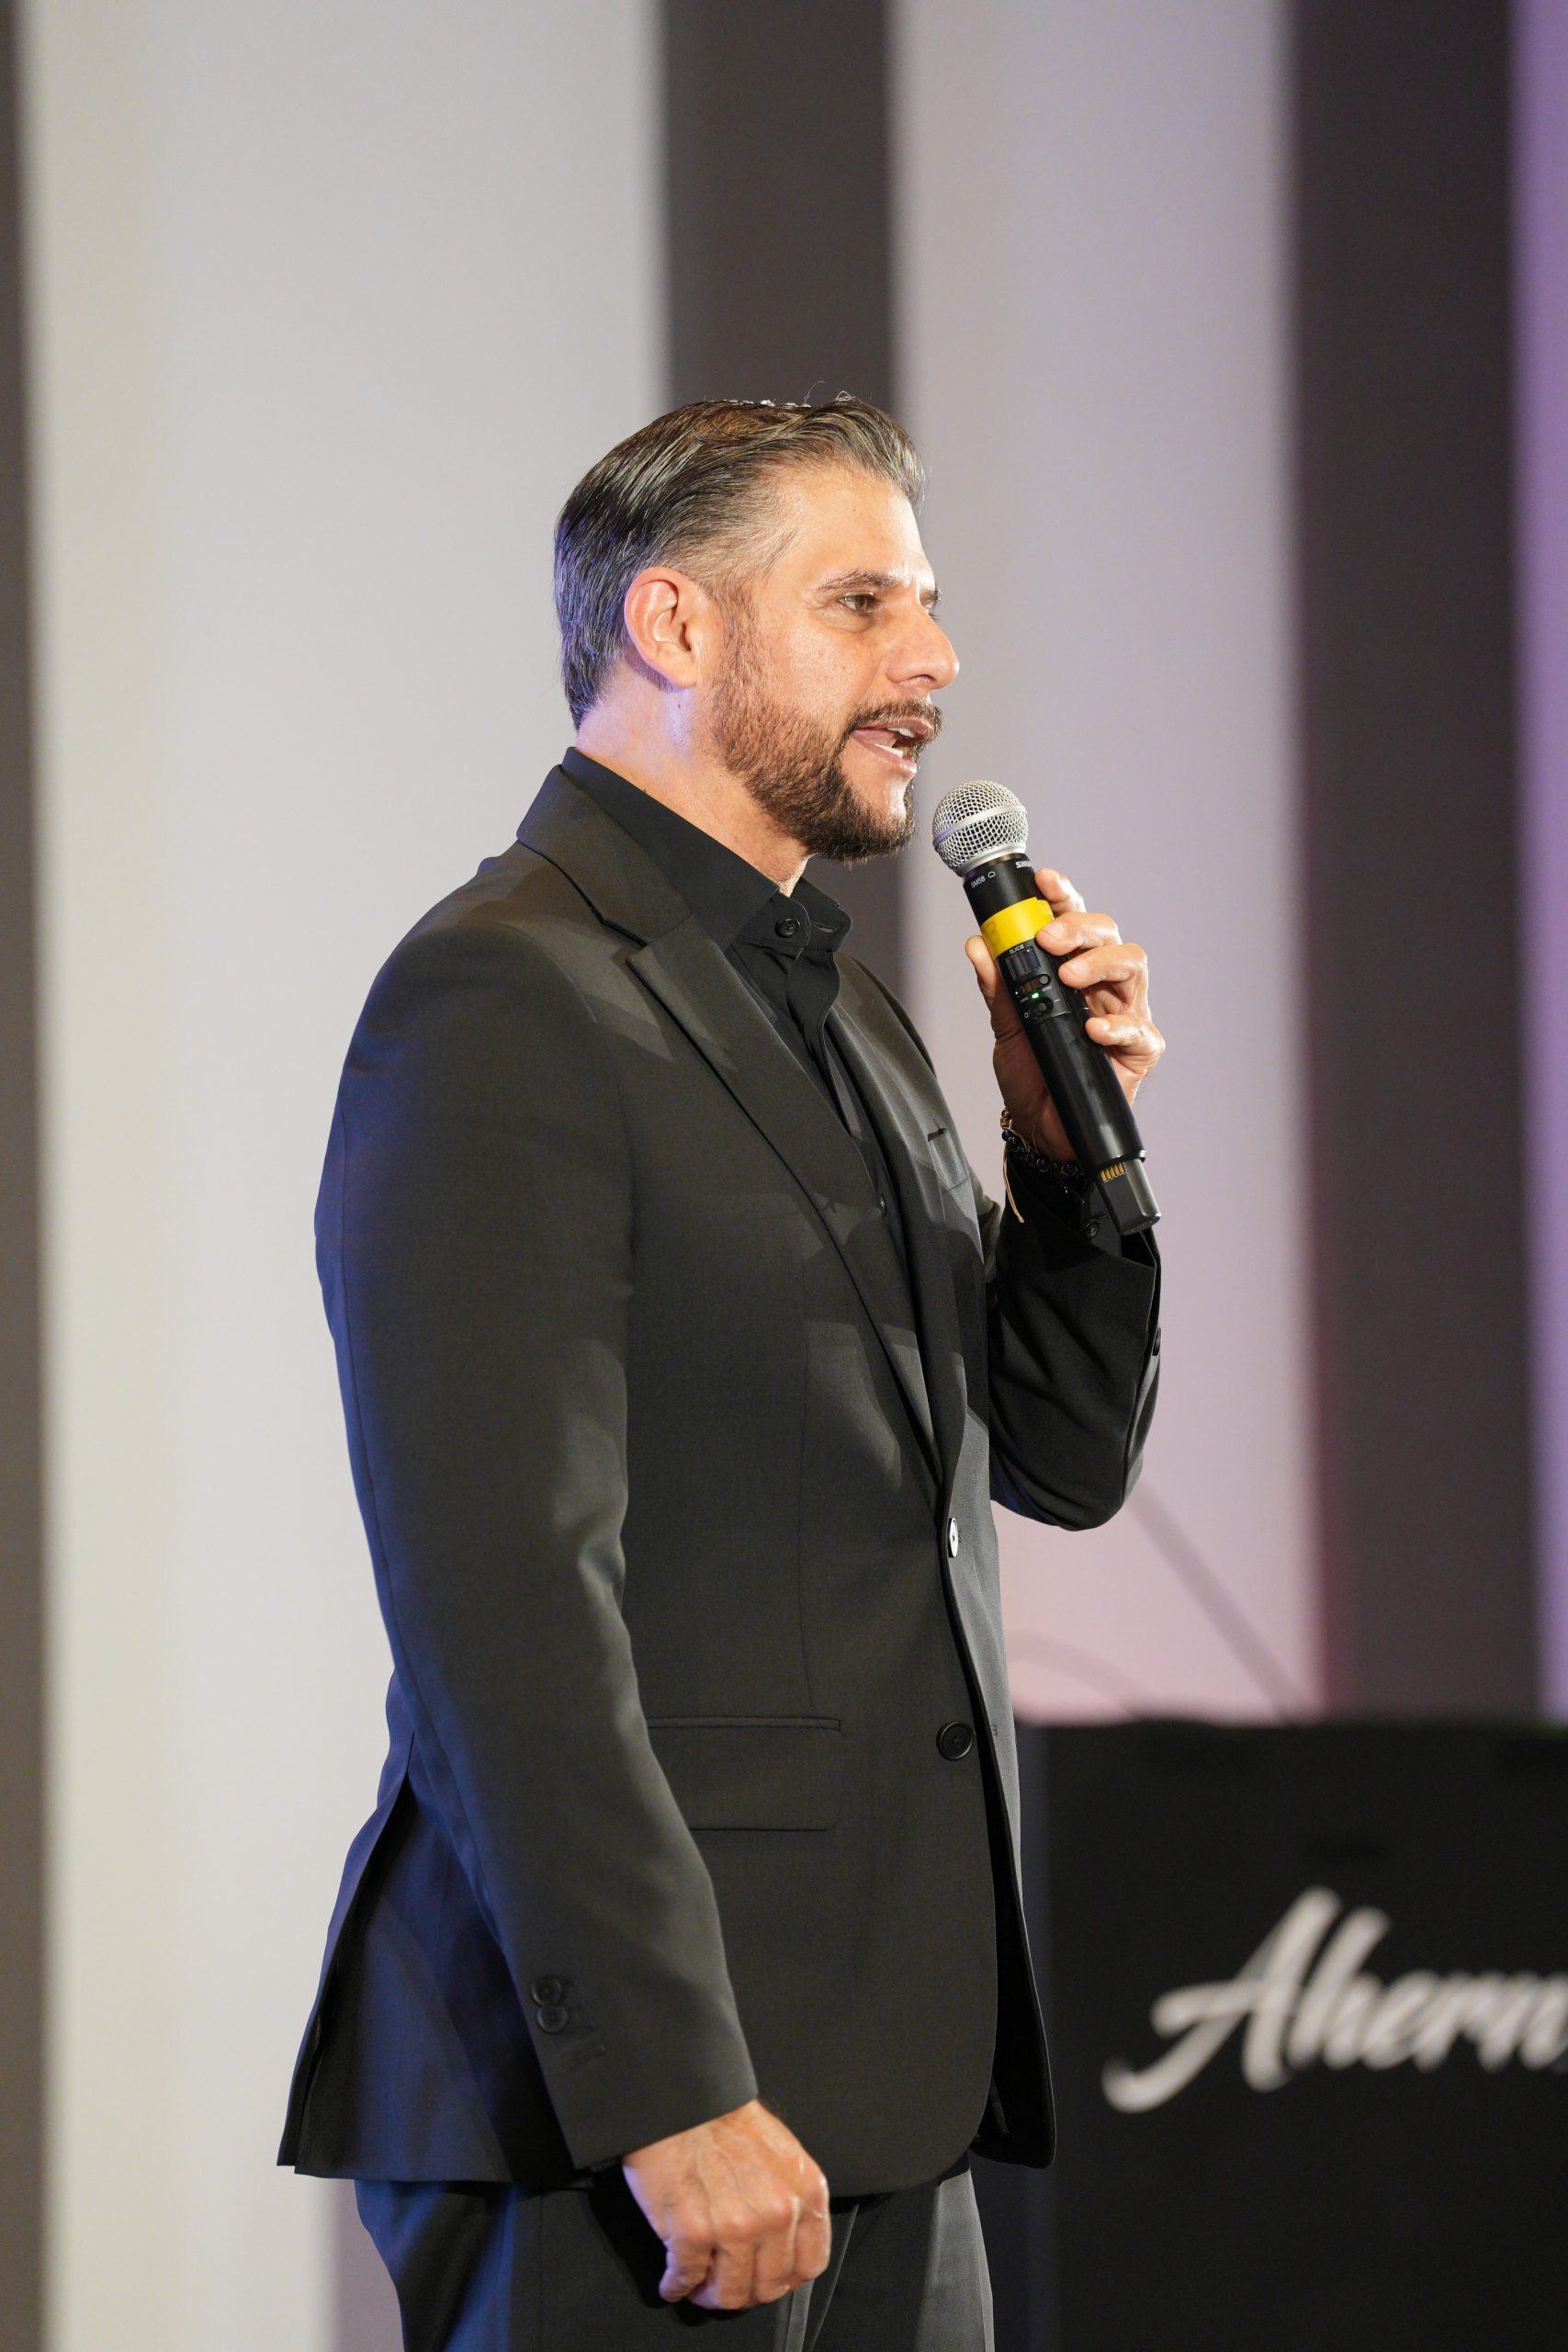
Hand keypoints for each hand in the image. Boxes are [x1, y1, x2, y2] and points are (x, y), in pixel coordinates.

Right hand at [621, 2097, 830, 2310]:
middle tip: (725, 2285)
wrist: (683, 2099)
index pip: (809, 2266)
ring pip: (729, 2294)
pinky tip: (672, 2281)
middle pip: (768, 2287)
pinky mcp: (692, 2233)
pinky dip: (676, 2286)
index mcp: (806, 2193)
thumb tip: (782, 2250)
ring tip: (697, 2285)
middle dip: (745, 2293)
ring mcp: (736, 2227)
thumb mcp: (783, 2155)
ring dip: (710, 2295)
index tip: (764, 2278)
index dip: (784, 2280)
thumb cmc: (728, 2122)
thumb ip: (792, 2200)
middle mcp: (778, 2215)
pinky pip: (686, 2280)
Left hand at [965, 866, 1163, 1163]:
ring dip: (1099, 964)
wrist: (1039, 1128)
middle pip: (1109, 935)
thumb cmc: (1031, 1071)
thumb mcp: (1005, 1027)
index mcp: (1073, 970)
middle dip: (1080, 927)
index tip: (1044, 880)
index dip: (1063, 897)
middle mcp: (1104, 986)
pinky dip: (1116, 1027)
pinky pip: (1140, 1031)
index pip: (1074, 922)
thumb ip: (997, 988)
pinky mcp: (1139, 1052)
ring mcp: (1125, 1015)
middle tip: (1049, 938)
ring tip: (1068, 977)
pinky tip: (1092, 1030)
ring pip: (1133, 967)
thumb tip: (979, 945)